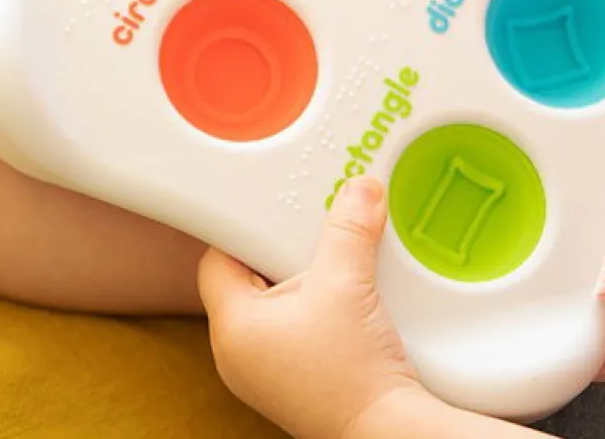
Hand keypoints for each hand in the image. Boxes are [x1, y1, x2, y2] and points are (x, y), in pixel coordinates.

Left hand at [199, 177, 421, 438]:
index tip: (273, 205)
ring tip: (336, 257)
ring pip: (278, 298)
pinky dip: (321, 300)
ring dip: (309, 274)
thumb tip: (360, 189)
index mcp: (233, 327)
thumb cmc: (351, 376)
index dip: (246, 226)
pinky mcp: (296, 374)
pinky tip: (348, 291)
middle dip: (286, 247)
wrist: (385, 429)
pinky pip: (298, 321)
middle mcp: (242, 351)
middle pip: (251, 274)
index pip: (219, 257)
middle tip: (313, 226)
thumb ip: (349, 228)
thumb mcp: (347, 283)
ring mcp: (268, 367)